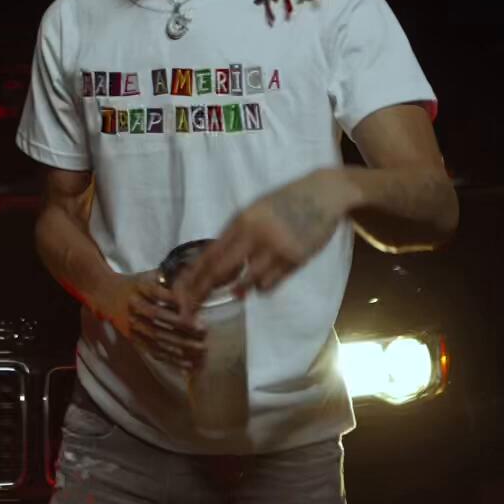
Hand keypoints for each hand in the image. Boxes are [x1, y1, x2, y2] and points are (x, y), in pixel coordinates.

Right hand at [92, 269, 207, 369]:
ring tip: (200, 349)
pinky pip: (154, 352)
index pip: (157, 293)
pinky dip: (172, 359)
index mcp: (139, 287)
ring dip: (180, 345)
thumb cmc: (134, 284)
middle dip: (182, 326)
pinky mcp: (135, 340)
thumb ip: (168, 276)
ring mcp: (133, 326)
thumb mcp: (148, 275)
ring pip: (157, 338)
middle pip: (157, 318)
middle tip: (203, 330)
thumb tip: (192, 278)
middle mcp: (134, 307)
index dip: (175, 300)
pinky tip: (188, 363)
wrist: (107, 295)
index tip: (194, 305)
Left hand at [171, 170, 357, 317]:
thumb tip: (216, 268)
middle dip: (203, 292)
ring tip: (239, 291)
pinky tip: (265, 279)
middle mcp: (255, 234)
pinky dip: (263, 286)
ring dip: (240, 290)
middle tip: (191, 309)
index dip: (193, 276)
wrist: (323, 193)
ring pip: (248, 283)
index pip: (209, 254)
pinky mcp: (296, 259)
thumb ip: (236, 235)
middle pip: (222, 270)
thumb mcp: (255, 211)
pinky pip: (271, 284)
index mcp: (241, 221)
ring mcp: (276, 248)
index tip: (180, 294)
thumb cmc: (285, 202)